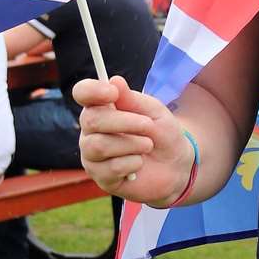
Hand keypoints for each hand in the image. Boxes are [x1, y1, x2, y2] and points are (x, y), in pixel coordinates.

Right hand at [74, 75, 191, 205]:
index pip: (82, 93)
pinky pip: (111, 168)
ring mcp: (93, 155)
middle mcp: (91, 131)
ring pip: (99, 145)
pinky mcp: (101, 177)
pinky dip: (133, 163)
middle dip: (124, 122)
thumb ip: (134, 99)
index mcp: (102, 108)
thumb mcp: (154, 112)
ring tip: (148, 145)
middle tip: (148, 125)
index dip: (92, 90)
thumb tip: (114, 80)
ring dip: (131, 143)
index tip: (113, 93)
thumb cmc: (162, 133)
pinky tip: (139, 163)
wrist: (175, 165)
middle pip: (91, 120)